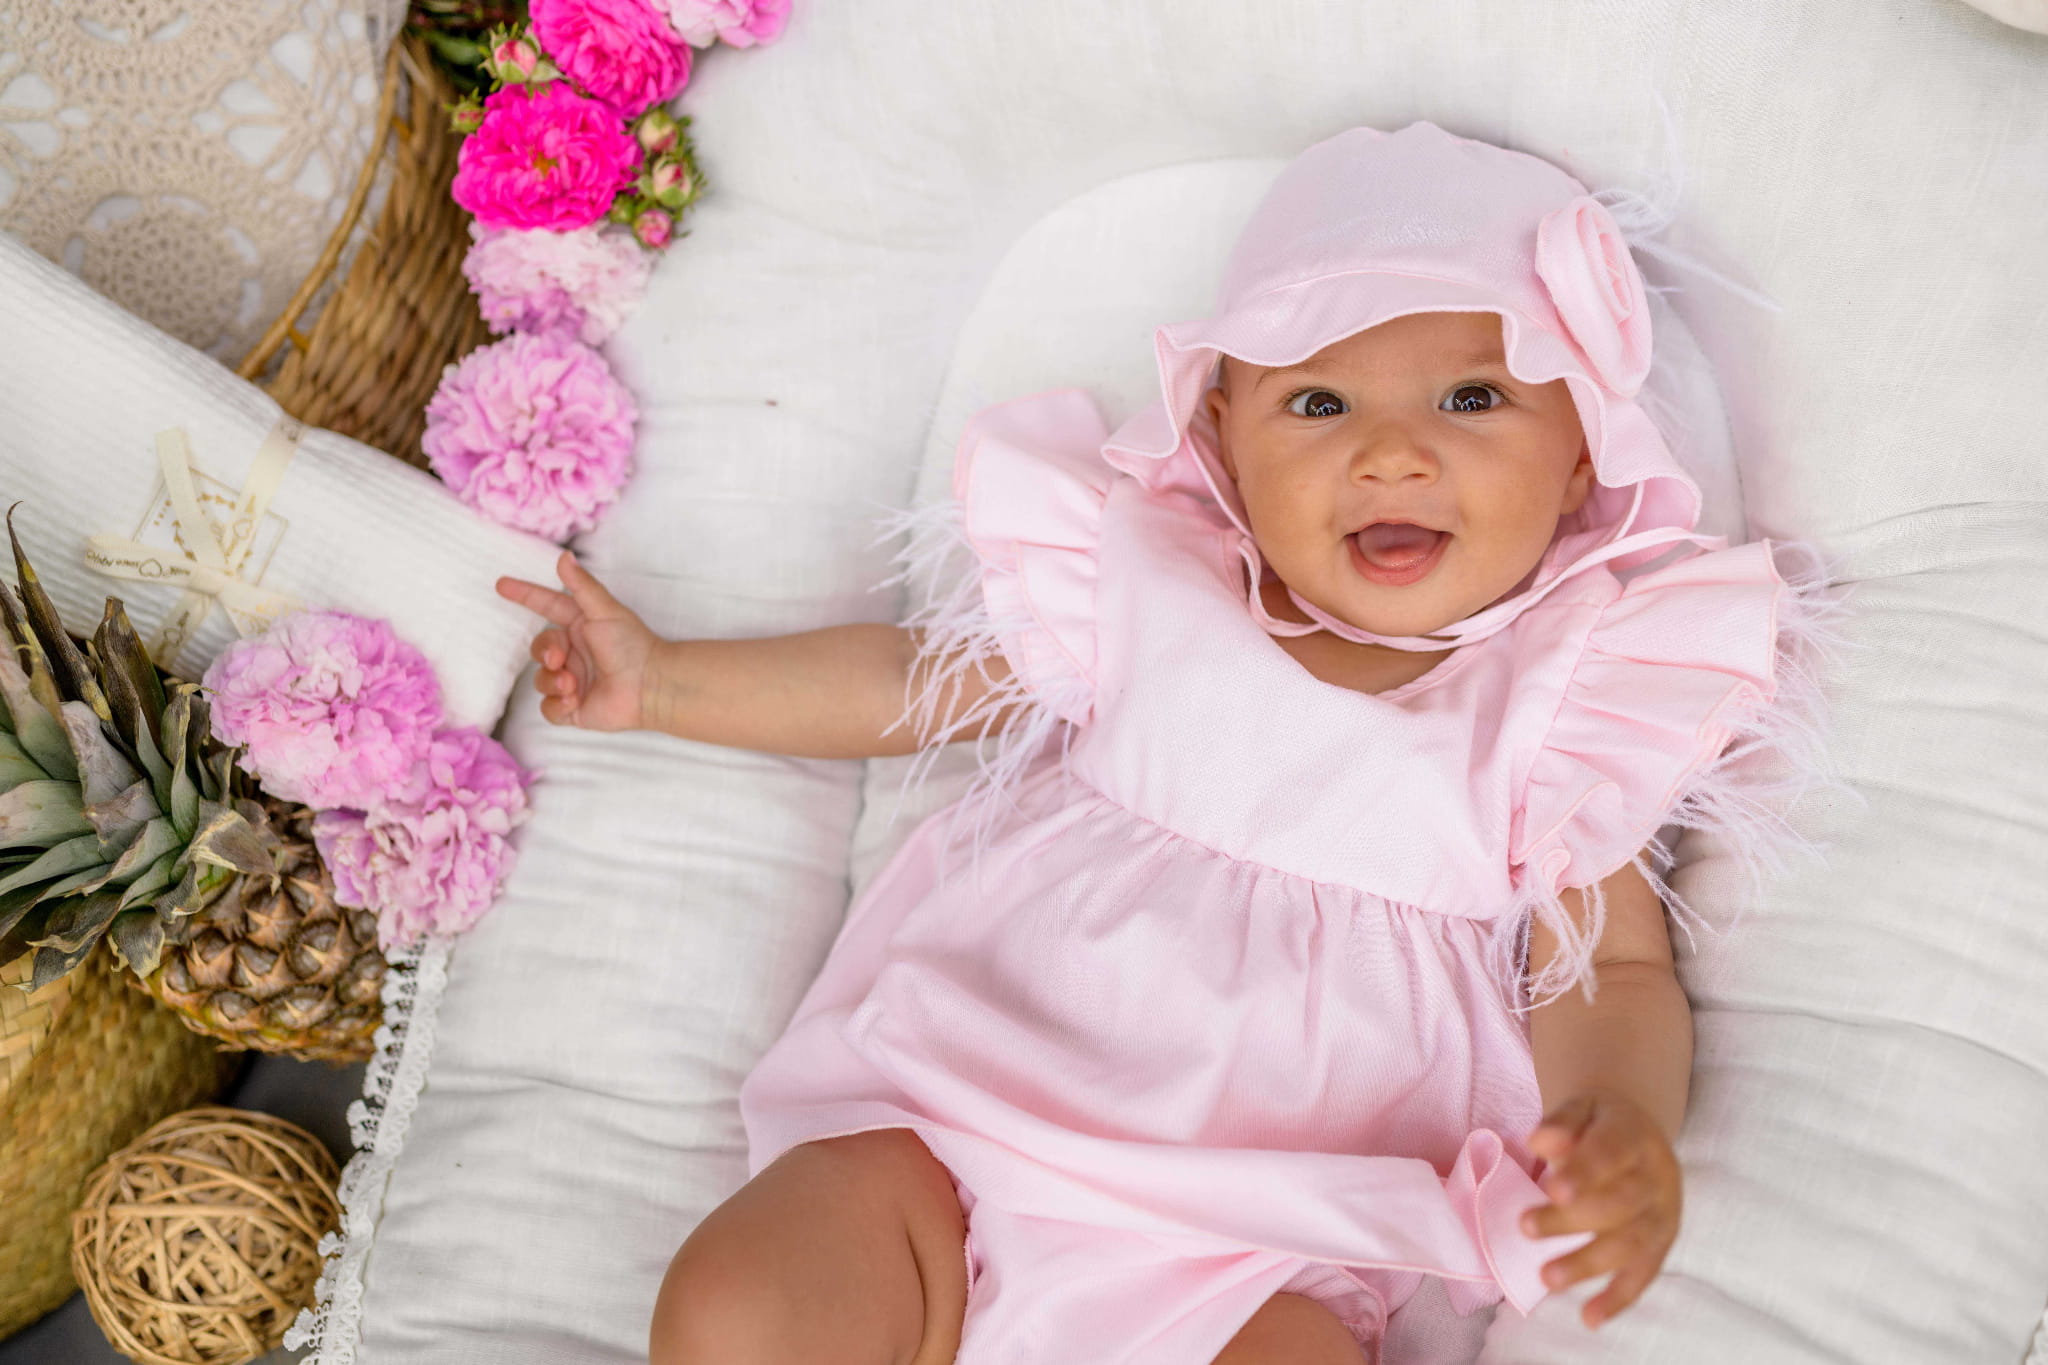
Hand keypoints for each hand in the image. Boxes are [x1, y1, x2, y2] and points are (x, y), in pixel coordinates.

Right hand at [495, 551, 658, 730]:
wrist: (651, 686)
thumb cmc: (633, 645)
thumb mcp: (605, 611)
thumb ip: (582, 586)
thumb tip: (564, 555)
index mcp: (579, 626)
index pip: (546, 606)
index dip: (525, 595)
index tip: (501, 584)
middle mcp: (574, 653)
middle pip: (538, 648)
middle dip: (544, 652)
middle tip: (559, 659)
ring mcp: (572, 680)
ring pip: (540, 679)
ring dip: (552, 681)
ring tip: (574, 684)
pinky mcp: (574, 708)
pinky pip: (549, 709)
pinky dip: (558, 705)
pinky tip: (576, 701)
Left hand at [1522, 1089, 1681, 1329]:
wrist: (1637, 1130)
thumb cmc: (1598, 1122)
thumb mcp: (1581, 1107)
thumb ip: (1561, 1122)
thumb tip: (1538, 1140)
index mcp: (1636, 1135)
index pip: (1612, 1153)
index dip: (1585, 1172)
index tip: (1551, 1189)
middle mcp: (1657, 1177)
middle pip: (1620, 1203)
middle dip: (1573, 1220)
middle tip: (1526, 1226)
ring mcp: (1664, 1214)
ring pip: (1631, 1243)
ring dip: (1589, 1264)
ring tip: (1547, 1278)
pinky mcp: (1661, 1244)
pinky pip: (1644, 1274)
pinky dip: (1618, 1299)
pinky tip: (1590, 1318)